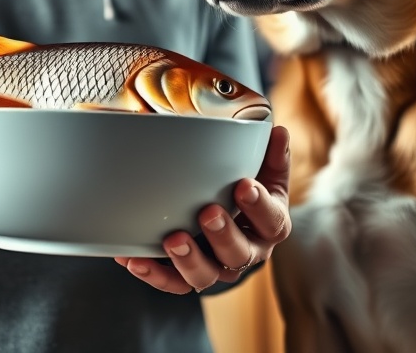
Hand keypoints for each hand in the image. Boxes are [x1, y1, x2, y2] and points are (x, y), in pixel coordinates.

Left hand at [116, 125, 290, 293]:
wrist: (227, 215)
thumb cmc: (244, 189)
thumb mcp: (263, 171)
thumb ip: (271, 154)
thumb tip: (279, 132)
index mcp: (270, 225)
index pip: (272, 221)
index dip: (260, 206)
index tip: (244, 186)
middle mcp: (247, 252)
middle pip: (240, 254)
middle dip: (224, 235)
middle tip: (208, 212)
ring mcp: (217, 268)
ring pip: (207, 276)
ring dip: (189, 259)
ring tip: (173, 239)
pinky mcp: (188, 276)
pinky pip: (173, 283)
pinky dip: (154, 273)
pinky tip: (136, 259)